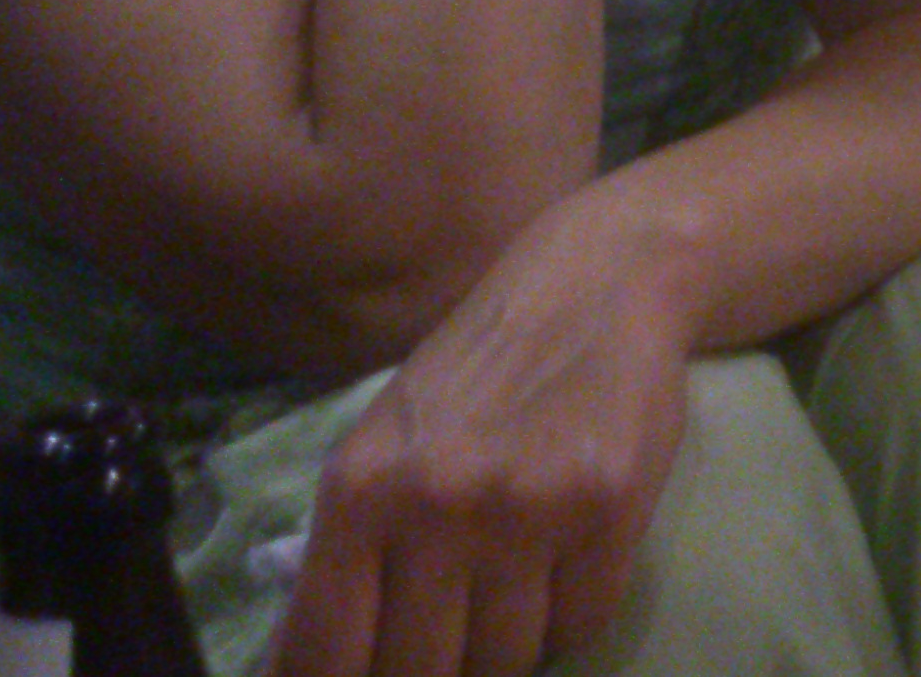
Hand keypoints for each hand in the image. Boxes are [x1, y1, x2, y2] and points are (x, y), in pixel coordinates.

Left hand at [265, 217, 691, 676]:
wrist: (597, 282)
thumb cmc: (478, 372)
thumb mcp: (384, 444)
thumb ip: (350, 550)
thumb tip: (312, 665)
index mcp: (360, 489)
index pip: (324, 654)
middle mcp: (436, 504)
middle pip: (421, 674)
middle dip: (434, 673)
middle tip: (448, 641)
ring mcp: (526, 511)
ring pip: (508, 662)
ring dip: (508, 649)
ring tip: (511, 595)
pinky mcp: (608, 511)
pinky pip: (582, 625)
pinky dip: (569, 619)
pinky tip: (563, 572)